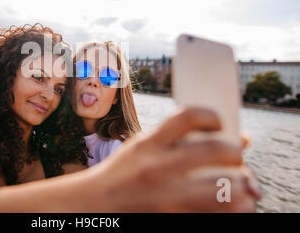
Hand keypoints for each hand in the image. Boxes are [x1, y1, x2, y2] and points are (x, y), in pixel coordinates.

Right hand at [93, 106, 261, 211]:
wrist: (93, 206)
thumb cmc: (123, 176)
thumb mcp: (143, 150)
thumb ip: (181, 142)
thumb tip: (242, 139)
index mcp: (149, 144)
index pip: (189, 116)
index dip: (213, 116)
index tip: (218, 125)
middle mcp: (157, 168)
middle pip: (217, 151)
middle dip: (235, 155)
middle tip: (234, 161)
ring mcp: (165, 197)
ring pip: (225, 190)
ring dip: (241, 187)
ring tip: (239, 188)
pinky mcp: (173, 219)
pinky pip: (218, 214)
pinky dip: (234, 209)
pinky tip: (232, 206)